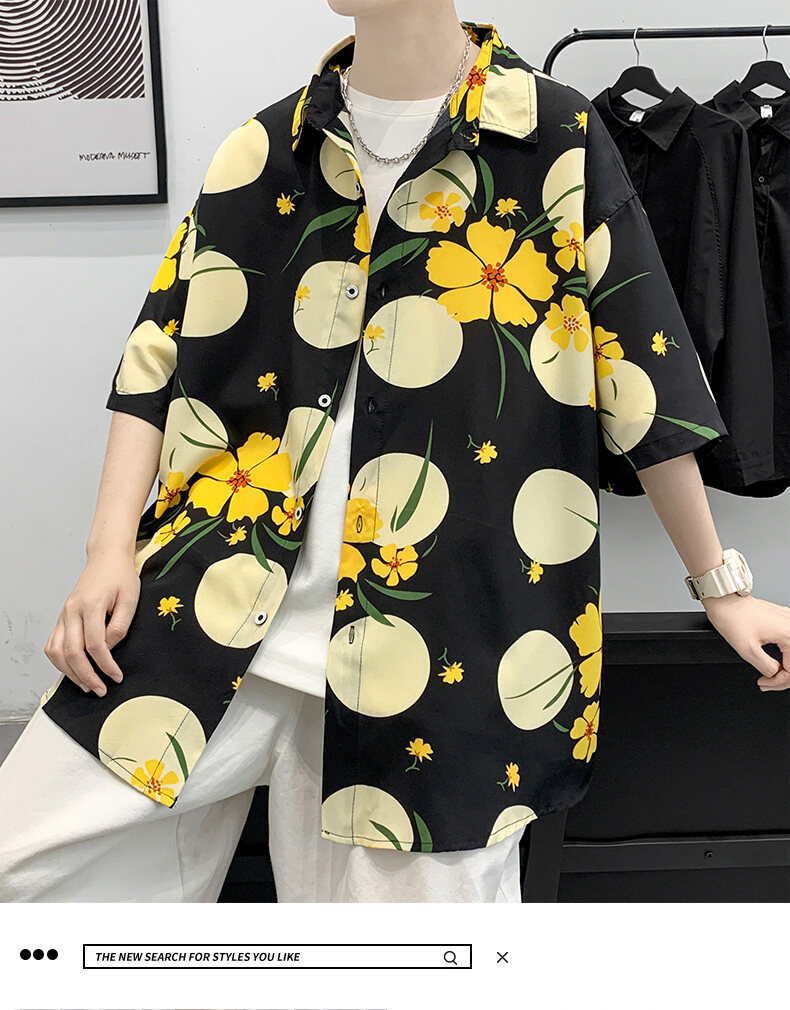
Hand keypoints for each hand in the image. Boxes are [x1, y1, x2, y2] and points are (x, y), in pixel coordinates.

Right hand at [44, 551, 139, 695]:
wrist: (106, 558)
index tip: (116, 676)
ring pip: (57, 651)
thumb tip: (109, 648)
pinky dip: (59, 661)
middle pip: (72, 652)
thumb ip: (120, 626)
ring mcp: (64, 614)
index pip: (95, 644)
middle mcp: (72, 611)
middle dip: (87, 675)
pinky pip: (53, 644)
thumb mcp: (131, 599)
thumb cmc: (120, 576)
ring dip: (70, 672)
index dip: (106, 665)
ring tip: (86, 685)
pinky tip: (72, 670)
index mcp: (91, 605)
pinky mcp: (62, 617)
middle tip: (100, 690)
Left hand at [702, 594, 789, 690]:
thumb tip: (774, 673)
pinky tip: (775, 662)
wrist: (724, 600)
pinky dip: (784, 656)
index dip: (778, 682)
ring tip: (769, 676)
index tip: (764, 683)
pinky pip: (789, 642)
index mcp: (788, 635)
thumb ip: (766, 666)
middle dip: (782, 678)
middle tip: (766, 683)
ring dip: (784, 668)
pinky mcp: (783, 620)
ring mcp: (788, 621)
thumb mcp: (747, 650)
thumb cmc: (733, 618)